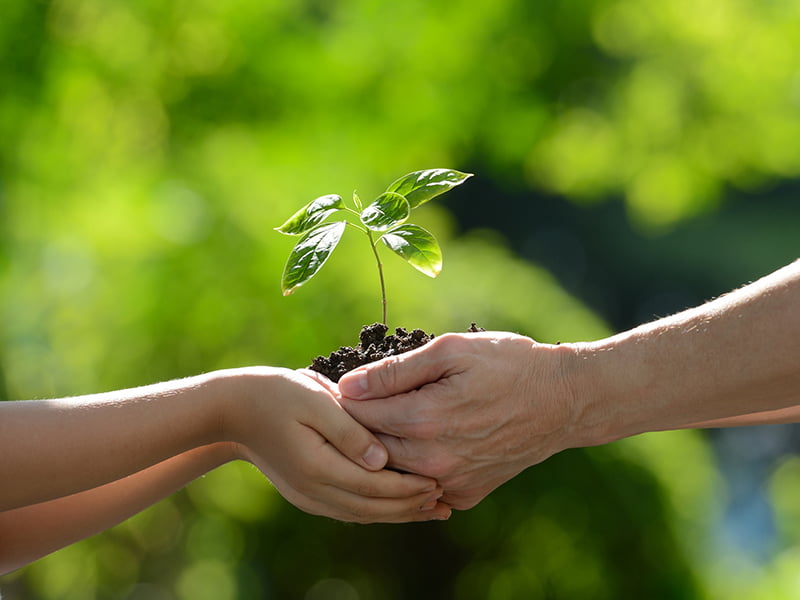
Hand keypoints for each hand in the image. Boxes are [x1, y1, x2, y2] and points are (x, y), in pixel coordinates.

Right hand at [220, 367, 449, 522]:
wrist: (234, 410)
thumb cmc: (276, 394)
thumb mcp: (314, 400)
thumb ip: (350, 431)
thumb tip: (382, 460)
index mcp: (318, 467)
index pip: (374, 486)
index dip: (408, 488)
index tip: (439, 481)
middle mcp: (314, 491)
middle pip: (372, 508)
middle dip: (410, 506)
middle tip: (445, 501)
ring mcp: (309, 496)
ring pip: (362, 514)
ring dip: (398, 513)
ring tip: (431, 509)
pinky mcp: (307, 494)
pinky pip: (349, 510)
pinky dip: (377, 510)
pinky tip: (396, 504)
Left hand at [338, 332, 576, 509]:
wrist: (563, 401)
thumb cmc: (509, 365)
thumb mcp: (452, 351)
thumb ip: (396, 371)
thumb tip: (349, 385)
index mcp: (424, 419)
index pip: (358, 414)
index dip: (340, 397)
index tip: (330, 384)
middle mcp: (433, 460)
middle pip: (368, 447)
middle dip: (353, 425)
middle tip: (344, 403)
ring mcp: (451, 482)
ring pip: (392, 471)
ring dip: (378, 449)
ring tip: (375, 420)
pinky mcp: (466, 494)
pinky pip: (422, 486)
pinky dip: (411, 468)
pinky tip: (413, 443)